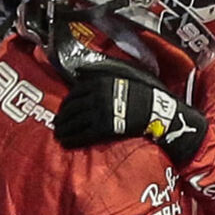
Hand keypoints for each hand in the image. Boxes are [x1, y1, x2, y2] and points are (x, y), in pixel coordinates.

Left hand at [54, 63, 208, 165]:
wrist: (158, 111)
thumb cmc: (143, 92)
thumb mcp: (122, 75)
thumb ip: (101, 72)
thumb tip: (78, 71)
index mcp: (100, 82)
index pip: (74, 93)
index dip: (66, 104)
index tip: (63, 110)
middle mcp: (96, 96)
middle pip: (71, 109)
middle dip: (61, 118)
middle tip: (57, 125)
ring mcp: (99, 112)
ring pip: (73, 123)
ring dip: (64, 130)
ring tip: (60, 135)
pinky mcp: (103, 128)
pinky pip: (82, 135)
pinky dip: (72, 140)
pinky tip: (67, 143)